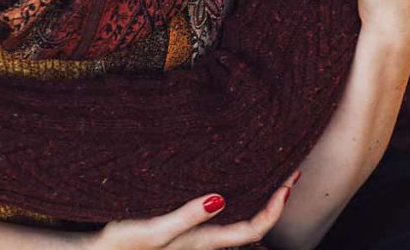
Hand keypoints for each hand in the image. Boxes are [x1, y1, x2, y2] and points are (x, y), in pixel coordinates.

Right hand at [88, 171, 298, 249]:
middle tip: (291, 169)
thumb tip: (221, 198)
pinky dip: (236, 192)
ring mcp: (195, 234)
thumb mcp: (151, 232)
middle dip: (274, 198)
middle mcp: (204, 240)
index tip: (288, 184)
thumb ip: (186, 217)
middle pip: (251, 222)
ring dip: (257, 194)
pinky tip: (231, 175)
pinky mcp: (183, 226)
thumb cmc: (119, 245)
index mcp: (202, 242)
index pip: (252, 229)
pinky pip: (220, 210)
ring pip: (237, 215)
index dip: (275, 209)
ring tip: (270, 168)